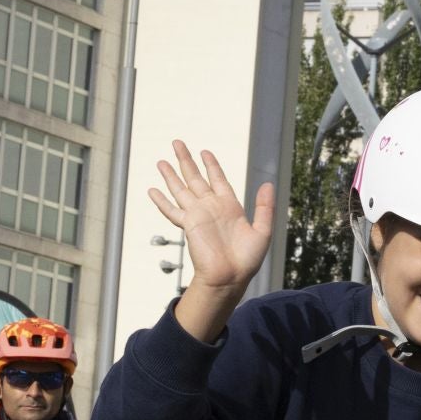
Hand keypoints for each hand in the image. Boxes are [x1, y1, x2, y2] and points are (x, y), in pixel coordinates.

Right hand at [151, 141, 274, 291]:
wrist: (230, 277)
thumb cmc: (247, 259)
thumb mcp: (262, 230)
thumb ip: (264, 207)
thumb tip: (268, 183)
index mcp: (229, 206)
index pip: (218, 179)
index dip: (211, 165)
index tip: (205, 152)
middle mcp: (211, 207)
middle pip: (195, 178)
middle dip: (186, 160)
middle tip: (177, 142)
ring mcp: (198, 215)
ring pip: (181, 189)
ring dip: (171, 175)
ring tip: (161, 161)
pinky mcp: (188, 225)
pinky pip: (172, 210)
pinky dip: (162, 201)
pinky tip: (152, 190)